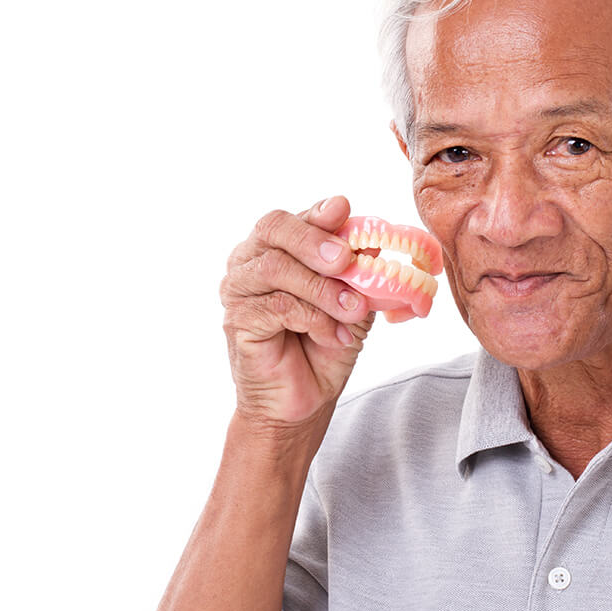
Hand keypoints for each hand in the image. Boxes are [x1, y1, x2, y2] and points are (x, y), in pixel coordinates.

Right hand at [220, 196, 375, 430]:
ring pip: (277, 267)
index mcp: (275, 247)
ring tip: (353, 310)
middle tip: (347, 259)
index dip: (317, 212)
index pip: (292, 217)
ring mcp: (239, 290)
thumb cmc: (323, 346)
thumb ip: (356, 268)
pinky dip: (315, 318)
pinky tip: (336, 336)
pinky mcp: (238, 321)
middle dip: (314, 239)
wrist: (304, 401)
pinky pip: (279, 306)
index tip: (343, 209)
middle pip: (273, 228)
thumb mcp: (351, 299)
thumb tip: (373, 235)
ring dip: (323, 288)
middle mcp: (249, 261)